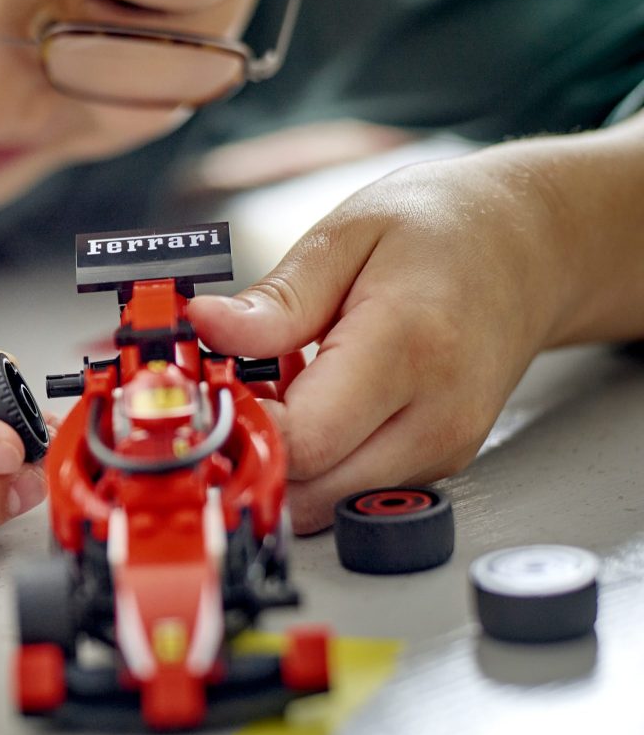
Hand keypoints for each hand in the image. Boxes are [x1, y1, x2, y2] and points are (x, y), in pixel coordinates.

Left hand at [189, 151, 569, 532]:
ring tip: (280, 390)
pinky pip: (353, 491)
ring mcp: (443, 450)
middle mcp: (435, 417)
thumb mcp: (344, 237)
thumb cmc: (440, 231)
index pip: (301, 440)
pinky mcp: (439, 465)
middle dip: (255, 450)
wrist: (530, 249)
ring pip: (328, 503)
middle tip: (234, 389)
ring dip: (284, 462)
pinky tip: (314, 406)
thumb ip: (275, 301)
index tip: (212, 385)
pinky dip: (317, 463)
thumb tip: (205, 327)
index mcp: (407, 350)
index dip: (241, 424)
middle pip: (311, 488)